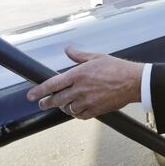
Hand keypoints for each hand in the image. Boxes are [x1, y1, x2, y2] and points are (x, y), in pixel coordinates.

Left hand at [26, 47, 143, 119]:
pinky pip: (80, 115)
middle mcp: (80, 89)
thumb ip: (79, 56)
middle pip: (56, 100)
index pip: (52, 84)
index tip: (31, 96)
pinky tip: (77, 109)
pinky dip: (76, 113)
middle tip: (42, 104)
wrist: (133, 82)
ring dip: (64, 107)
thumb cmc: (116, 67)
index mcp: (78, 74)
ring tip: (63, 104)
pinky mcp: (96, 110)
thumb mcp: (96, 57)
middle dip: (46, 103)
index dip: (39, 91)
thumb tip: (68, 50)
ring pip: (67, 109)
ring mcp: (87, 101)